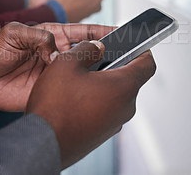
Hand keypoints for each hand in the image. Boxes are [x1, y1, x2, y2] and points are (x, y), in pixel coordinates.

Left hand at [0, 22, 114, 110]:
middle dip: (105, 50)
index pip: (82, 31)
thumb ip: (39, 36)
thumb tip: (58, 52)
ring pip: (83, 71)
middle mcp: (58, 54)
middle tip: (123, 52)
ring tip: (114, 69)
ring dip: (97, 70)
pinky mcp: (52, 91)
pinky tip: (93, 88)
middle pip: (88, 51)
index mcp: (52, 36)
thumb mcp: (13, 33)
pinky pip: (71, 89)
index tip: (119, 30)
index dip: (101, 30)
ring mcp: (56, 73)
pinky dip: (83, 88)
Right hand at [26, 41, 155, 168]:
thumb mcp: (67, 63)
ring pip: (115, 96)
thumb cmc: (55, 106)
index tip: (133, 46)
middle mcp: (126, 107)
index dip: (142, 51)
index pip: (147, 64)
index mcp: (124, 86)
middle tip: (92, 63)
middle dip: (113, 68)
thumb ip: (87, 48)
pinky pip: (106, 111)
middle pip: (129, 80)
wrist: (42, 143)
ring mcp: (115, 123)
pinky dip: (95, 103)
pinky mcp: (103, 133)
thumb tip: (96, 46)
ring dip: (102, 86)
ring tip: (78, 83)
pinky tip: (74, 101)